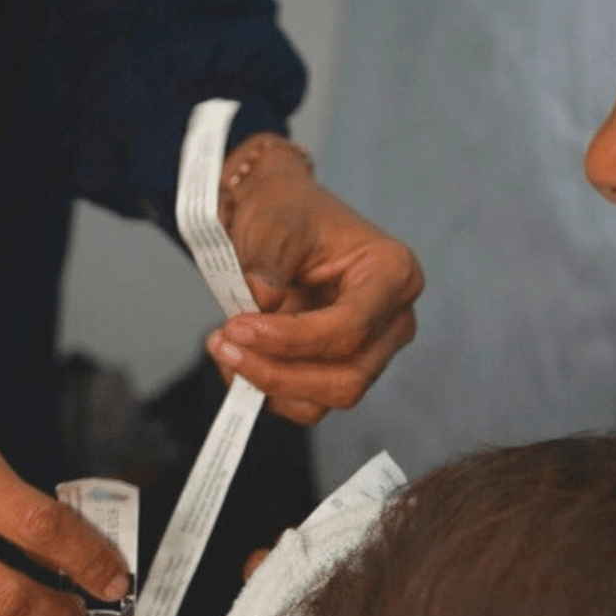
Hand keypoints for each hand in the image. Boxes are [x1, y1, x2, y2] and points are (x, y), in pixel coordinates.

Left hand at [209, 134, 422, 424]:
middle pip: (348, 374)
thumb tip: (262, 299)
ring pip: (329, 396)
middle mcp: (394, 317)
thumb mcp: (272, 224)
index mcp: (392, 272)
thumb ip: (268, 262)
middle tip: (223, 344)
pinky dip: (268, 391)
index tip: (237, 328)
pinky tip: (235, 359)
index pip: (350, 325)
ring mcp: (373, 349)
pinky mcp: (344, 368)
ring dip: (269, 385)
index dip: (291, 338)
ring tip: (222, 348)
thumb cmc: (286, 213)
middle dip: (279, 371)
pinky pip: (309, 403)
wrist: (278, 218)